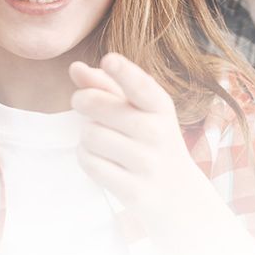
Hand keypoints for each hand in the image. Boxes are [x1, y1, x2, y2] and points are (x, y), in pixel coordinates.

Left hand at [69, 53, 209, 221]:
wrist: (179, 194)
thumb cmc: (150, 141)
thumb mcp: (139, 110)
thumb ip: (106, 86)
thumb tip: (75, 67)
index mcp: (160, 107)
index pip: (141, 86)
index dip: (124, 72)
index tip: (109, 60)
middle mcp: (157, 133)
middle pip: (98, 105)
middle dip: (83, 101)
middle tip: (83, 103)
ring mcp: (147, 163)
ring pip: (89, 134)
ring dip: (86, 136)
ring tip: (102, 141)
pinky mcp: (134, 190)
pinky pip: (89, 162)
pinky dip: (87, 158)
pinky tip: (102, 160)